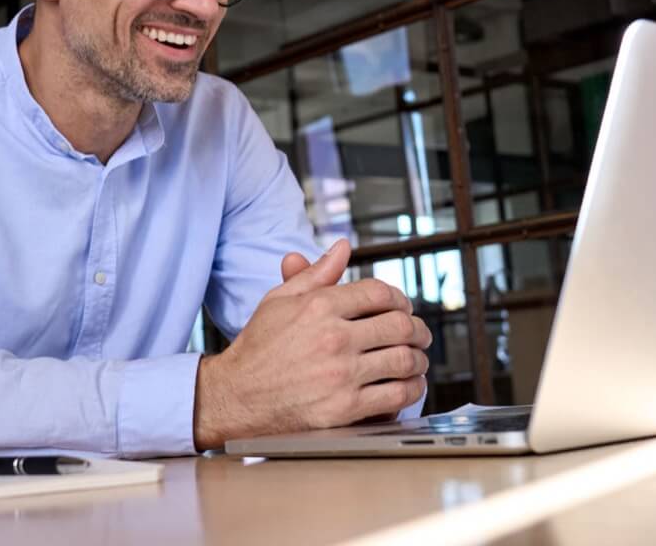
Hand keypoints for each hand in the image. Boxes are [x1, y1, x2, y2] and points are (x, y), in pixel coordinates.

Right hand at [193, 239, 431, 449]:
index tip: (403, 307)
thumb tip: (342, 248)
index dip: (400, 298)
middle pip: (399, 325)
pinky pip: (396, 396)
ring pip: (404, 360)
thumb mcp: (280, 300)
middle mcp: (333, 338)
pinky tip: (408, 385)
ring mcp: (341, 375)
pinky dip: (411, 389)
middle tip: (420, 334)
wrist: (235, 397)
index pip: (379, 293)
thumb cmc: (258, 348)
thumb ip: (317, 273)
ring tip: (417, 359)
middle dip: (417, 328)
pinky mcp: (345, 409)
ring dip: (419, 359)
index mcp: (319, 306)